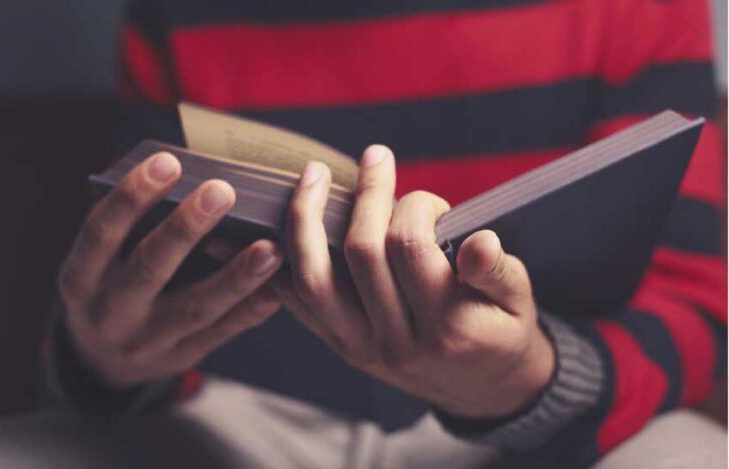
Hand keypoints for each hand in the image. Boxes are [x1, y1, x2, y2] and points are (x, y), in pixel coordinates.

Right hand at [58, 152, 282, 388]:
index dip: (132, 196)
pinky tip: (276, 288)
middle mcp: (109, 312)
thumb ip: (129, 226)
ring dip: (235, 276)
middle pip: (150, 267)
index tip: (168, 161)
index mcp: (81, 278)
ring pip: (195, 307)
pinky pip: (221, 333)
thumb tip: (179, 173)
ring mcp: (146, 341)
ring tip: (270, 247)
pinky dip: (250, 309)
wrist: (101, 362)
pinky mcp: (180, 356)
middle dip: (186, 228)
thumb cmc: (109, 286)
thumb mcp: (100, 261)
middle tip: (223, 191)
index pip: (102, 232)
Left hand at [273, 146, 554, 417]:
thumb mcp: (519, 301)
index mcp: (446, 326)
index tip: (433, 202)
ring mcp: (361, 347)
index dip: (416, 206)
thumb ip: (497, 271)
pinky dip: (286, 261)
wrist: (481, 388)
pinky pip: (298, 302)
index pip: (410, 247)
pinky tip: (284, 224)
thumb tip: (478, 240)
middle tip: (375, 158)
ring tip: (312, 176)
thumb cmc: (501, 330)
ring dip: (306, 220)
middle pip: (360, 253)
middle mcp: (396, 341)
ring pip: (314, 279)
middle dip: (366, 195)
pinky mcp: (341, 346)